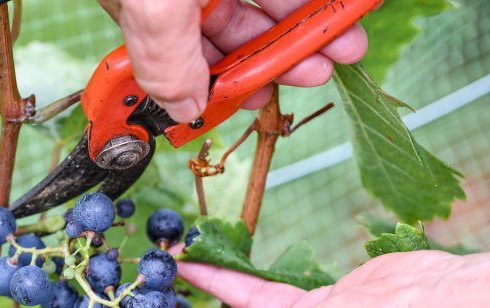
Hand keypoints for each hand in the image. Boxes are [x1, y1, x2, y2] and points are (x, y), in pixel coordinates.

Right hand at [108, 0, 368, 121]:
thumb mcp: (153, 7)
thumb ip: (168, 63)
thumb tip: (184, 111)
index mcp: (148, 13)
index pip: (184, 65)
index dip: (224, 87)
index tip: (259, 99)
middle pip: (232, 35)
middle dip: (280, 58)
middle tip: (320, 71)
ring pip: (264, 4)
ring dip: (305, 26)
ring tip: (346, 41)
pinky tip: (339, 5)